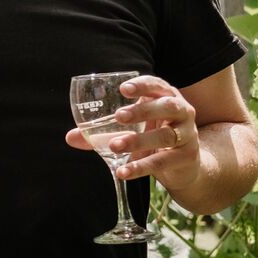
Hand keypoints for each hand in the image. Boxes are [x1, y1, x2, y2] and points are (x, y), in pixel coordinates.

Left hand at [64, 74, 200, 190]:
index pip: (157, 85)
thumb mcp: (130, 130)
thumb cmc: (153, 137)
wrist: (186, 165)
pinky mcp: (186, 157)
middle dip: (142, 110)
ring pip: (165, 136)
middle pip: (167, 106)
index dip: (142, 85)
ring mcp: (187, 135)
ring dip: (138, 141)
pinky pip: (162, 161)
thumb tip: (70, 137)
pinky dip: (140, 166)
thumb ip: (101, 133)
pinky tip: (122, 171)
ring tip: (114, 146)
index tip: (123, 89)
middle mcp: (182, 112)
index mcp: (166, 97)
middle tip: (118, 117)